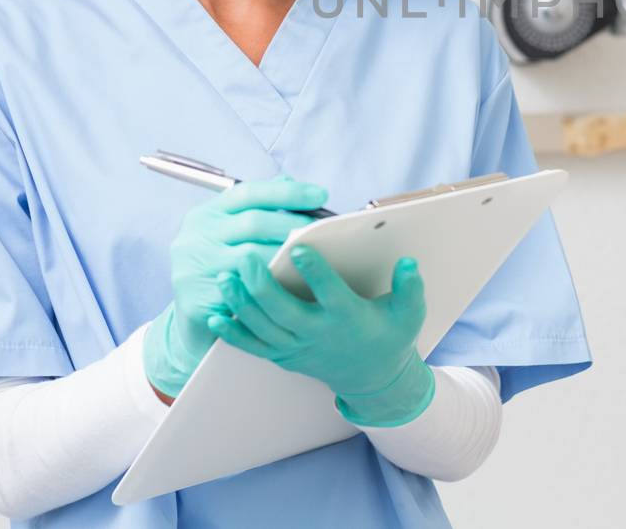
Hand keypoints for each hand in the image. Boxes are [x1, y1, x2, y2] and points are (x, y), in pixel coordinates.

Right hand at [142, 176, 327, 398]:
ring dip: (286, 257)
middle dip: (293, 224)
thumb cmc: (218, 266)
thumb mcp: (227, 232)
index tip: (320, 195)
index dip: (286, 193)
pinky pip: (245, 293)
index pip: (248, 193)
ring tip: (313, 256)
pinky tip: (295, 287)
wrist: (188, 316)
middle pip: (253, 223)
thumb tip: (290, 182)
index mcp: (205, 216)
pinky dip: (272, 289)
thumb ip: (256, 207)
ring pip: (252, 259)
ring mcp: (193, 271)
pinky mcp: (198, 302)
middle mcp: (195, 239)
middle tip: (321, 230)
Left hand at [210, 244, 434, 427]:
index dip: (316, 272)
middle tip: (245, 256)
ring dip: (240, 304)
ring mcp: (298, 347)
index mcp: (349, 318)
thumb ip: (410, 287)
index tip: (300, 247)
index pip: (330, 293)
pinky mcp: (284, 356)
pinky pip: (254, 346)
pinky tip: (215, 316)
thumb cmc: (390, 336)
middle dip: (261, 285)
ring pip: (263, 327)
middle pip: (284, 311)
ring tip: (224, 277)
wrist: (373, 378)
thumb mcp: (409, 313)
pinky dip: (233, 333)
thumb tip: (408, 263)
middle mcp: (320, 334)